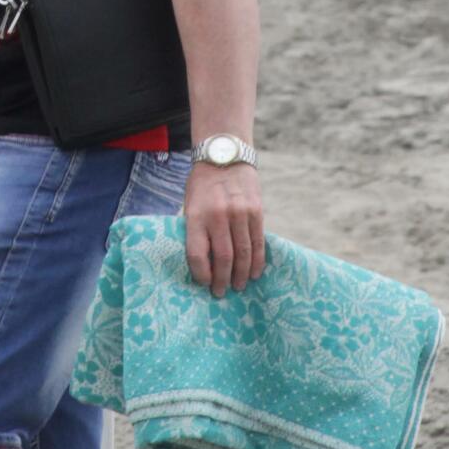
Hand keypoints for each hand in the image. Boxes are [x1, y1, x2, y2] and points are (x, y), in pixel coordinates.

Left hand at [184, 162, 265, 297]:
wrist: (224, 156)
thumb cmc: (202, 185)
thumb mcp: (190, 204)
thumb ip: (195, 231)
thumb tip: (201, 264)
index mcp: (196, 215)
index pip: (197, 253)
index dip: (200, 274)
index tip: (203, 283)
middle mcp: (218, 215)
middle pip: (222, 258)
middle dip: (222, 280)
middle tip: (221, 293)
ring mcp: (239, 213)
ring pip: (243, 254)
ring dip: (241, 275)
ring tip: (238, 287)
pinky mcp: (256, 211)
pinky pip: (258, 242)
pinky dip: (257, 261)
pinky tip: (255, 273)